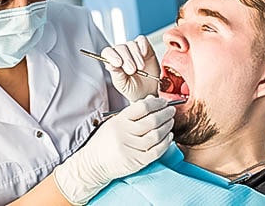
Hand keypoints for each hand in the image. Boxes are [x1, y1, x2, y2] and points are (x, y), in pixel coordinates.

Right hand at [53, 96, 174, 204]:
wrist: (92, 164)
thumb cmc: (105, 141)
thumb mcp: (114, 122)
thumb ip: (133, 112)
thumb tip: (151, 99)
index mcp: (118, 121)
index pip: (142, 107)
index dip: (156, 103)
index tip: (164, 102)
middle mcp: (123, 134)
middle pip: (151, 121)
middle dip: (165, 114)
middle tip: (171, 111)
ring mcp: (130, 149)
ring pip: (155, 136)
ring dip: (167, 127)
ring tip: (170, 122)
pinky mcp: (136, 162)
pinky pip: (156, 151)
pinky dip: (165, 143)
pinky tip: (169, 137)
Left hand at [101, 35, 159, 101]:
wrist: (149, 92)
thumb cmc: (134, 89)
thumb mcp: (123, 85)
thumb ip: (116, 74)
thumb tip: (109, 64)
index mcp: (113, 62)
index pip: (107, 52)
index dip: (112, 56)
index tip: (118, 64)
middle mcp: (122, 54)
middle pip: (120, 48)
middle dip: (127, 60)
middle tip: (132, 71)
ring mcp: (133, 50)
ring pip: (131, 44)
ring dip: (136, 56)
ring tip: (140, 68)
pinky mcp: (145, 48)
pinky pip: (142, 40)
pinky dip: (143, 46)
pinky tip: (145, 55)